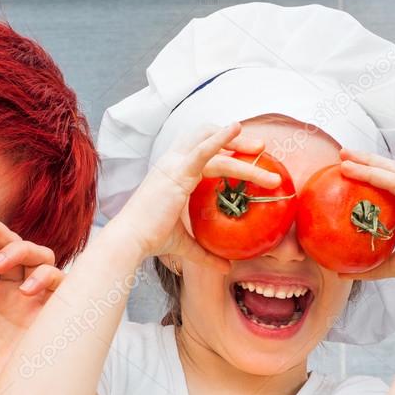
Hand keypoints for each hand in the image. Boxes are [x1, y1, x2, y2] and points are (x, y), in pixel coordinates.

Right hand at [108, 123, 281, 273]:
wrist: (130, 240)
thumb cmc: (150, 240)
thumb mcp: (183, 244)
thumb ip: (206, 253)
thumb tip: (226, 267)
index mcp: (173, 173)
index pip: (201, 150)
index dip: (223, 147)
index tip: (247, 154)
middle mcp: (173, 162)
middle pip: (207, 136)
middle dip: (235, 139)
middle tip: (261, 149)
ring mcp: (174, 164)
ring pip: (214, 147)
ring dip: (241, 145)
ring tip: (263, 150)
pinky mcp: (178, 172)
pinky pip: (203, 150)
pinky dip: (221, 137)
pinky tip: (237, 127)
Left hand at [339, 141, 394, 285]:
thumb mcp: (391, 264)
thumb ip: (369, 265)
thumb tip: (342, 274)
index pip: (391, 182)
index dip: (371, 172)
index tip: (348, 165)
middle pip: (392, 172)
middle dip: (367, 161)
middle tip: (343, 153)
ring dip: (371, 166)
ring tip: (349, 158)